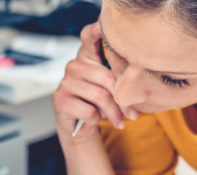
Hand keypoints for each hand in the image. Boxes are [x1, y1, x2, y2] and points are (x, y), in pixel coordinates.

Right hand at [53, 22, 126, 143]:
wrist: (79, 125)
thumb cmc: (98, 103)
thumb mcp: (110, 88)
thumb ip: (119, 80)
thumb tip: (136, 87)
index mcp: (87, 57)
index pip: (88, 36)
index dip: (95, 30)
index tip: (101, 26)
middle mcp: (74, 66)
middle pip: (107, 78)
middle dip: (122, 100)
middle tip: (132, 114)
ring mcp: (65, 82)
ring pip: (100, 97)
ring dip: (113, 113)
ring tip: (119, 121)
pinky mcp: (59, 100)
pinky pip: (89, 111)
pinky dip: (96, 119)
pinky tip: (94, 119)